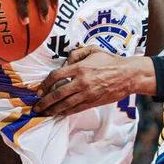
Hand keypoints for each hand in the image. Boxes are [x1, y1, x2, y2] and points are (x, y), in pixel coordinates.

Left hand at [35, 53, 154, 115]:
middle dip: (45, 102)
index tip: (39, 89)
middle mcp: (82, 82)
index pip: (56, 76)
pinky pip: (76, 109)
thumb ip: (76, 53)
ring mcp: (87, 94)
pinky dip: (65, 113)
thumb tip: (65, 62)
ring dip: (52, 110)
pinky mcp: (93, 102)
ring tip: (43, 113)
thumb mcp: (93, 50)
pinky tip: (58, 114)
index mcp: (80, 68)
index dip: (45, 84)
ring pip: (65, 105)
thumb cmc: (110, 61)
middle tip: (36, 107)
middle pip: (57, 94)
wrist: (127, 75)